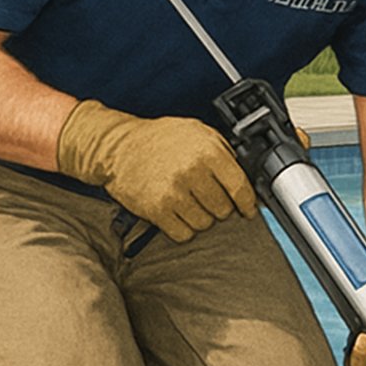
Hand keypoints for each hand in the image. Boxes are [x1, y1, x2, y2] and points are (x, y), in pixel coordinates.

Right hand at [56, 99, 256, 241]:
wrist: (118, 147)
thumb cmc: (160, 139)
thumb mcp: (198, 132)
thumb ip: (224, 151)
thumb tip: (247, 176)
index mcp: (208, 151)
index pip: (240, 187)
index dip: (247, 203)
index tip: (247, 209)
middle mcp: (192, 172)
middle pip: (223, 210)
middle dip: (220, 207)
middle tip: (208, 198)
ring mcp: (173, 193)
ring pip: (205, 224)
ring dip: (201, 218)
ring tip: (189, 202)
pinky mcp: (156, 210)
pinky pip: (183, 234)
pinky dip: (183, 228)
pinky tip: (177, 212)